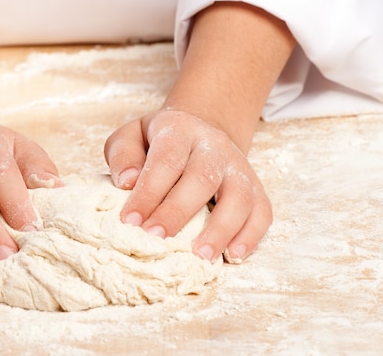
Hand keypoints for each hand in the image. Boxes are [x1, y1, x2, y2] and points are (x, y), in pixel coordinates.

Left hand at [104, 109, 271, 262]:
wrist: (201, 128)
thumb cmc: (158, 141)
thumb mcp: (132, 135)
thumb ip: (123, 155)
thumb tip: (126, 182)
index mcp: (180, 130)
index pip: (166, 160)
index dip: (148, 192)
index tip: (130, 221)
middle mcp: (214, 146)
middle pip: (202, 178)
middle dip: (178, 212)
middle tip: (156, 238)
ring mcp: (238, 166)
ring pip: (238, 196)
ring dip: (220, 228)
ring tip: (200, 256)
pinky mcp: (255, 186)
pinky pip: (261, 211)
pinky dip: (251, 235)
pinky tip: (233, 256)